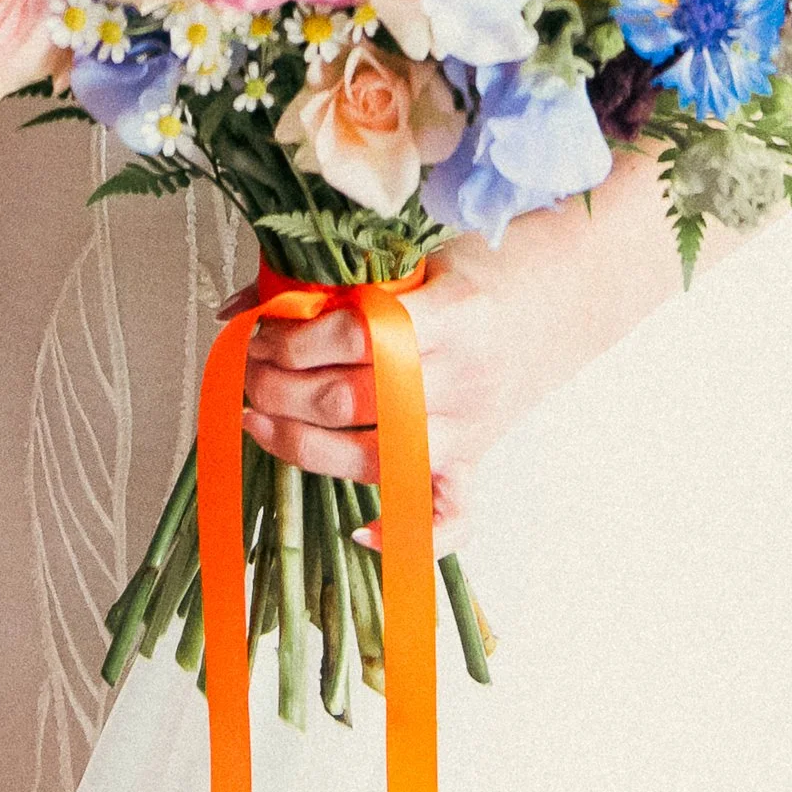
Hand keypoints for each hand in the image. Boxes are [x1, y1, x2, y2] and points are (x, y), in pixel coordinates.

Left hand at [242, 262, 531, 554]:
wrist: (559, 300)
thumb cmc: (474, 270)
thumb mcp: (410, 256)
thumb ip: (330, 280)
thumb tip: (231, 310)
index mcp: (455, 313)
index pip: (357, 334)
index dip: (294, 338)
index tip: (257, 332)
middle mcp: (466, 378)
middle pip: (353, 400)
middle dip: (280, 389)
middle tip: (245, 371)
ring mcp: (472, 428)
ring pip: (375, 458)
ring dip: (301, 445)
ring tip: (254, 419)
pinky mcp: (476, 461)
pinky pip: (449, 517)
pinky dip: (405, 535)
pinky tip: (357, 532)